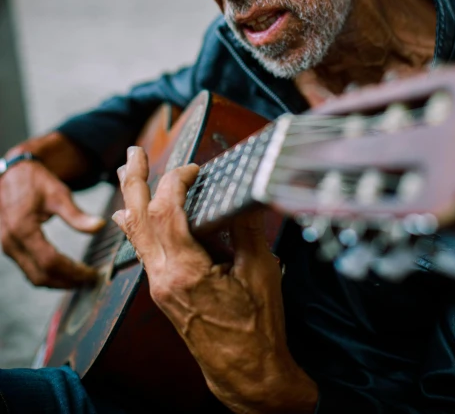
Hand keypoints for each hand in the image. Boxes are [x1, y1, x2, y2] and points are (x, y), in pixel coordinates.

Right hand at [0, 147, 104, 287]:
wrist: (11, 173)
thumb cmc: (35, 181)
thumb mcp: (58, 194)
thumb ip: (77, 215)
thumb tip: (101, 226)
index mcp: (23, 228)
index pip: (50, 261)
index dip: (72, 271)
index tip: (91, 274)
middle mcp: (11, 241)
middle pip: (41, 275)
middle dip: (67, 282)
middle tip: (89, 281)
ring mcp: (7, 246)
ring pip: (32, 276)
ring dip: (57, 282)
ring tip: (80, 280)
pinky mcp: (8, 247)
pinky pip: (27, 269)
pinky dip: (46, 275)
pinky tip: (63, 272)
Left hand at [113, 147, 317, 413]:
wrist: (244, 370)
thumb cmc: (256, 326)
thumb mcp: (259, 272)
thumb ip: (246, 230)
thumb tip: (240, 195)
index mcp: (185, 271)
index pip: (167, 211)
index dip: (176, 181)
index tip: (194, 168)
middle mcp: (163, 277)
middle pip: (139, 218)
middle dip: (135, 180)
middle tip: (133, 152)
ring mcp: (159, 286)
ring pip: (136, 233)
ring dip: (131, 198)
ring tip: (127, 171)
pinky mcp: (162, 292)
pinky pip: (141, 250)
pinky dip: (136, 225)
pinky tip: (129, 215)